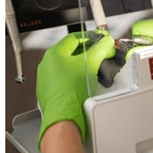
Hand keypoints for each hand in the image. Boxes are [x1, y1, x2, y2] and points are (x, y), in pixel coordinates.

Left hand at [36, 31, 114, 146]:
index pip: (74, 38)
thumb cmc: (71, 91)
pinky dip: (75, 77)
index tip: (100, 39)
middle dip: (88, 52)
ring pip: (67, 66)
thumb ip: (100, 49)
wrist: (64, 116)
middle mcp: (47, 65)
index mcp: (53, 54)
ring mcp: (46, 79)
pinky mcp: (49, 91)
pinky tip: (84, 82)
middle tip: (100, 53)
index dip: (90, 37)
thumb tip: (106, 42)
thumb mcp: (91, 64)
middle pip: (71, 52)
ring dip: (81, 65)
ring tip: (94, 68)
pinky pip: (64, 79)